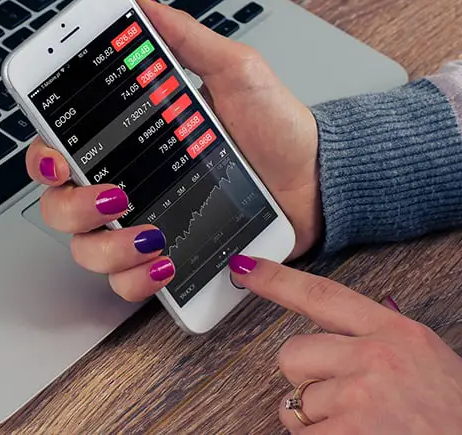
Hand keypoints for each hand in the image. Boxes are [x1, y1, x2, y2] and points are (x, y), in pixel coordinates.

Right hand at [25, 0, 321, 300]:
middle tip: (116, 197)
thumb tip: (140, 2)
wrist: (316, 179)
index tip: (58, 161)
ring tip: (154, 236)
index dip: (42, 158)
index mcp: (126, 140)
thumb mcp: (233, 71)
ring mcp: (139, 226)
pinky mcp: (164, 259)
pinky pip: (125, 283)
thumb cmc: (275, 127)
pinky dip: (137, 279)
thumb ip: (185, 39)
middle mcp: (123, 185)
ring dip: (110, 248)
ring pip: (86, 250)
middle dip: (75, 207)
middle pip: (58, 206)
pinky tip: (165, 263)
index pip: (58, 149)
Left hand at [229, 254, 461, 433]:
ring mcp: (359, 397)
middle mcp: (374, 358)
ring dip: (315, 420)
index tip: (244, 267)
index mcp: (396, 333)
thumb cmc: (453, 414)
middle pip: (292, 353)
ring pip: (293, 402)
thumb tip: (347, 324)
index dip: (277, 280)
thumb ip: (381, 339)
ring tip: (360, 426)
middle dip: (305, 379)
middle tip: (342, 399)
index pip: (322, 295)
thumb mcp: (426, 360)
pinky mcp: (348, 434)